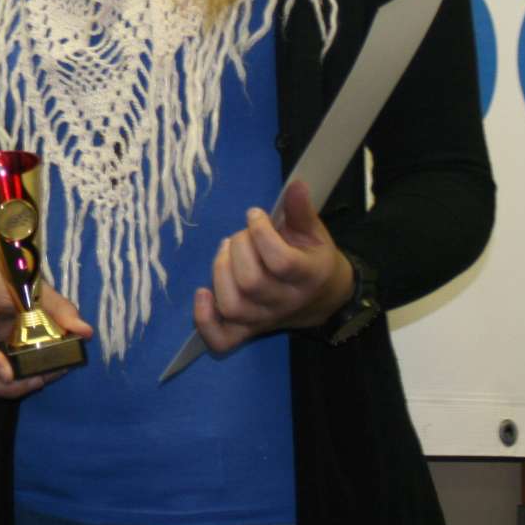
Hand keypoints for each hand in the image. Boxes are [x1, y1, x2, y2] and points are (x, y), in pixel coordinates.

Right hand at [0, 247, 90, 399]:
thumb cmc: (6, 278)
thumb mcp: (31, 285)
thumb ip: (58, 307)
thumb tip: (85, 332)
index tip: (9, 373)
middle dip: (5, 386)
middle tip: (38, 380)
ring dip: (14, 388)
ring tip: (44, 378)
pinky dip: (18, 383)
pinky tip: (41, 374)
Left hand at [193, 180, 353, 351]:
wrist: (322, 298)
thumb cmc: (312, 259)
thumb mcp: (313, 233)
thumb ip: (301, 211)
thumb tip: (295, 184)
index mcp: (308, 277)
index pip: (280, 261)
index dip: (261, 233)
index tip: (255, 215)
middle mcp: (286, 303)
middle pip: (250, 282)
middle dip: (238, 248)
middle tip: (241, 235)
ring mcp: (264, 320)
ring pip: (232, 305)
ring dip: (220, 272)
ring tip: (226, 252)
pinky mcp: (247, 330)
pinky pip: (222, 339)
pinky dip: (205, 320)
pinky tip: (202, 293)